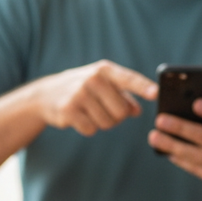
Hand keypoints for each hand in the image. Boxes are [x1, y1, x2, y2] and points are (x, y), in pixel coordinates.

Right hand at [33, 60, 156, 135]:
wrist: (45, 94)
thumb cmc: (83, 89)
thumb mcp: (104, 85)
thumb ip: (124, 96)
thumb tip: (137, 111)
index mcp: (105, 70)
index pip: (129, 79)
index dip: (143, 87)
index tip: (156, 93)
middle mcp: (93, 79)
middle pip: (122, 112)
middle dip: (117, 116)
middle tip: (103, 108)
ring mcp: (79, 94)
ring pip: (108, 123)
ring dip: (102, 122)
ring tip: (89, 111)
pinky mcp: (68, 110)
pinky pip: (92, 129)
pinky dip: (88, 128)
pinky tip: (78, 117)